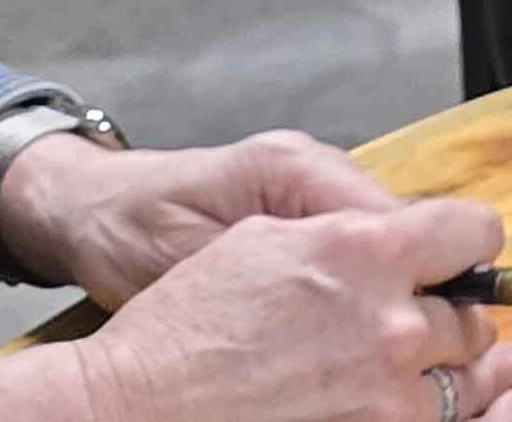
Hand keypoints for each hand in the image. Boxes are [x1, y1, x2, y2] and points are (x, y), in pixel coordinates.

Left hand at [0, 127, 412, 308]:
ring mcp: (309, 178)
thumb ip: (273, 276)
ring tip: (364, 341)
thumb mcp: (192, 263)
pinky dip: (356, 281)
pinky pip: (354, 240)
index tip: (424, 334)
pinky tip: (335, 321)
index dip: (419, 279)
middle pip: (405, 226)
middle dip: (411, 285)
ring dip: (383, 286)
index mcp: (291, 166)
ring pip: (384, 237)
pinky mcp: (299, 201)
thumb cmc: (127, 232)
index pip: (393, 218)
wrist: (88, 207)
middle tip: (398, 348)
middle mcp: (312, 163)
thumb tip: (342, 309)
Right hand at [0, 203, 511, 421]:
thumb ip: (350, 232)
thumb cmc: (188, 321)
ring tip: (459, 374)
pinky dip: (430, 413)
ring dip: (453, 375)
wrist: (140, 402)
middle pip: (470, 317)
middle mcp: (389, 323)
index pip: (472, 231)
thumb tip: (401, 240)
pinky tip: (417, 405)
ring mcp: (384, 395)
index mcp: (365, 250)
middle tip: (433, 324)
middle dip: (451, 318)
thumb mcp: (267, 235)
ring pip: (463, 382)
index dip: (466, 243)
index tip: (460, 257)